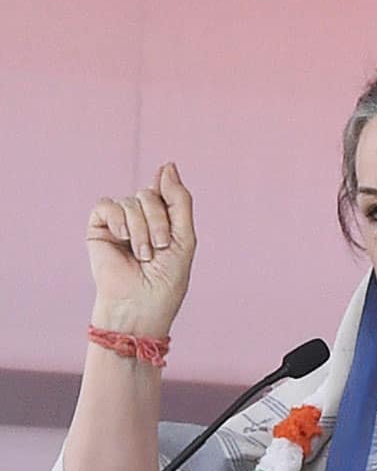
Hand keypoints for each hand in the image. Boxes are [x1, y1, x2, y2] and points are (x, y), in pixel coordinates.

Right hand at [85, 162, 196, 336]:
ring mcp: (120, 223)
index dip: (166, 186)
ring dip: (142, 229)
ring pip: (132, 202)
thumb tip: (168, 165)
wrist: (141, 304)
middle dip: (159, 222)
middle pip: (150, 195)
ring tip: (143, 255)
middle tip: (159, 248)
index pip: (165, 191)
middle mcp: (141, 219)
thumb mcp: (184, 237)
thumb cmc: (166, 278)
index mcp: (164, 221)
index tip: (167, 178)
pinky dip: (118, 219)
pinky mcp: (99, 228)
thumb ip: (179, 200)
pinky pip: (107, 205)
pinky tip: (122, 238)